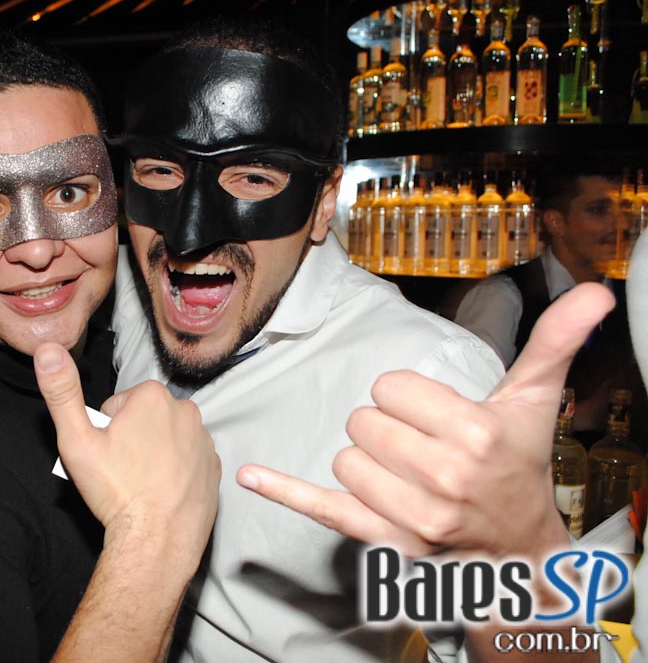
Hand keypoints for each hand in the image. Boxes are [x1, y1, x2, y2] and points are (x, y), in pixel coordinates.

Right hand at [34, 343, 220, 559]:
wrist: (156, 541)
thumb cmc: (117, 491)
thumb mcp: (76, 439)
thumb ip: (61, 391)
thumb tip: (48, 350)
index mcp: (153, 397)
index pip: (117, 406)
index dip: (105, 431)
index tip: (106, 454)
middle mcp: (186, 411)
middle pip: (144, 419)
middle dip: (130, 439)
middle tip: (119, 470)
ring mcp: (204, 441)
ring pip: (166, 439)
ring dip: (153, 455)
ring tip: (140, 483)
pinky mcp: (214, 468)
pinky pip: (188, 461)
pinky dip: (175, 472)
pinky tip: (160, 492)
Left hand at [237, 282, 614, 558]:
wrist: (516, 553)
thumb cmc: (518, 470)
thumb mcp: (534, 405)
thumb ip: (555, 344)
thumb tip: (594, 292)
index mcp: (475, 434)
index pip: (391, 387)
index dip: (406, 396)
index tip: (431, 415)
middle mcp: (444, 478)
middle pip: (363, 422)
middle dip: (385, 428)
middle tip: (419, 446)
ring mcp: (412, 515)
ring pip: (344, 459)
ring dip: (365, 460)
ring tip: (403, 473)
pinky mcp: (384, 542)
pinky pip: (322, 508)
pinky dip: (284, 490)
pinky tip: (250, 475)